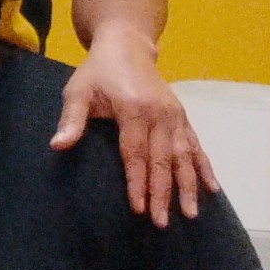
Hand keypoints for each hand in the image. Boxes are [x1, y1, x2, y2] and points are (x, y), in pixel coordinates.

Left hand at [49, 26, 218, 226]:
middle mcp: (160, 114)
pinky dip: (204, 167)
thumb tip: (57, 145)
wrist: (127, 46)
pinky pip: (196, 146)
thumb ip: (71, 120)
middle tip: (161, 223)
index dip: (137, 182)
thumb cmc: (97, 72)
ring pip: (184, 156)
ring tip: (190, 214)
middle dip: (163, 194)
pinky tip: (212, 189)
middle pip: (162, 160)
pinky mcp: (182, 117)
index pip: (136, 154)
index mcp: (134, 110)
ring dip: (188, 186)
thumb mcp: (78, 91)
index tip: (139, 209)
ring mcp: (175, 116)